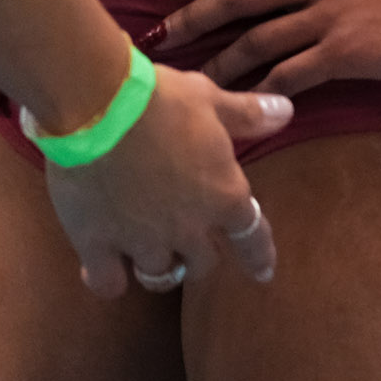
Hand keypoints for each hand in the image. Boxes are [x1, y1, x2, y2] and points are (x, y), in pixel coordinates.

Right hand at [42, 67, 290, 298]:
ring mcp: (143, 242)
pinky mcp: (99, 244)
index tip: (263, 273)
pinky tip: (99, 271)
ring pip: (159, 277)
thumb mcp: (207, 99)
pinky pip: (108, 282)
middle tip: (184, 242)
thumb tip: (285, 112)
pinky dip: (107, 280)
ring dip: (157, 269)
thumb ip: (246, 114)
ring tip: (145, 257)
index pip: (252, 237)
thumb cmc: (159, 98)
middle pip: (202, 263)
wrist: (94, 105)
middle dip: (196, 256)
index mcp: (223, 196)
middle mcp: (188, 230)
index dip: (259, 257)